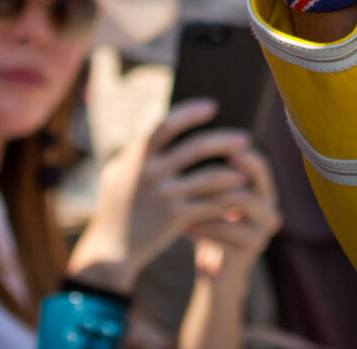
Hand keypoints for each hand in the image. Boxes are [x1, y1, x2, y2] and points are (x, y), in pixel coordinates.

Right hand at [67, 99, 257, 292]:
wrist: (110, 249)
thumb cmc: (115, 207)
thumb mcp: (116, 173)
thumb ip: (135, 152)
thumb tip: (160, 129)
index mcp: (137, 156)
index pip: (167, 124)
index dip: (191, 112)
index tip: (212, 106)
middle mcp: (151, 172)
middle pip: (196, 147)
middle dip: (224, 140)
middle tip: (245, 138)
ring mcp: (165, 195)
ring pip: (210, 177)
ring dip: (232, 172)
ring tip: (245, 171)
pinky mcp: (177, 217)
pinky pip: (209, 204)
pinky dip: (225, 200)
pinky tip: (235, 199)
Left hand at [187, 146, 280, 279]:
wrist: (217, 273)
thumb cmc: (211, 226)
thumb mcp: (213, 199)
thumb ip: (212, 173)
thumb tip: (189, 138)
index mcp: (263, 191)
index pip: (259, 164)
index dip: (238, 154)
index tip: (210, 146)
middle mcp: (269, 209)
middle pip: (250, 182)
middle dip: (218, 178)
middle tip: (189, 175)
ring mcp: (263, 231)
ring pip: (238, 205)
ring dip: (207, 201)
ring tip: (182, 199)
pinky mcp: (251, 251)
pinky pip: (226, 231)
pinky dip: (201, 226)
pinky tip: (181, 226)